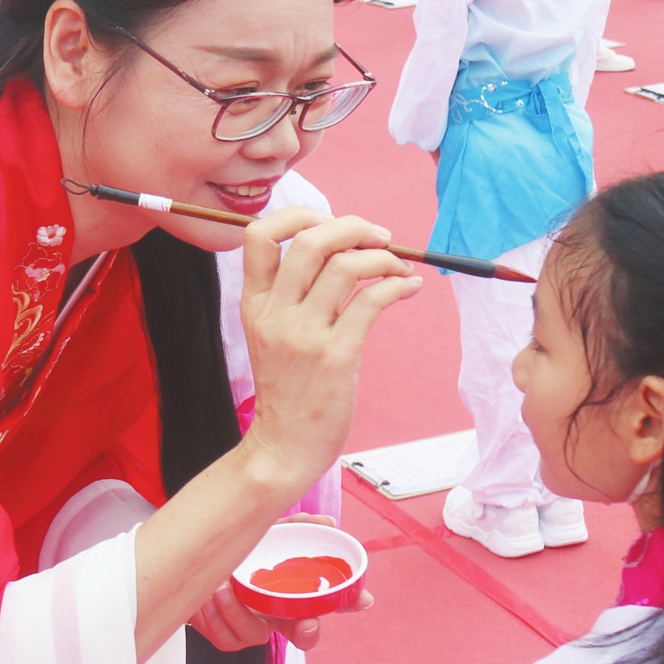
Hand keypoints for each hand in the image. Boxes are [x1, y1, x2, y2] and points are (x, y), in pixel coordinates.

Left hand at [189, 513, 375, 652]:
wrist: (193, 559)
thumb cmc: (236, 549)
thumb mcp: (266, 530)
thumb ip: (296, 525)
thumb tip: (327, 523)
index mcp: (293, 591)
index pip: (330, 600)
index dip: (350, 603)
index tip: (362, 600)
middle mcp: (278, 612)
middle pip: (305, 635)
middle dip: (308, 632)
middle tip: (305, 622)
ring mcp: (253, 627)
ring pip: (257, 636)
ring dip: (239, 613)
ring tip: (224, 588)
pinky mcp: (226, 636)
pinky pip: (227, 639)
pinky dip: (215, 618)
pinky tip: (208, 597)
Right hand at [238, 210, 422, 498]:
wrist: (283, 448)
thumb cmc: (287, 391)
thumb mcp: (270, 335)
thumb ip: (292, 295)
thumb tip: (340, 250)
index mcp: (254, 303)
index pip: (259, 234)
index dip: (298, 215)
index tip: (330, 223)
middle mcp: (275, 313)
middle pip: (310, 240)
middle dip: (353, 226)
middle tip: (379, 237)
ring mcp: (304, 335)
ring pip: (345, 265)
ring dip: (383, 257)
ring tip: (399, 267)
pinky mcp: (336, 357)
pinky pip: (372, 300)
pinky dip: (398, 285)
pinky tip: (409, 288)